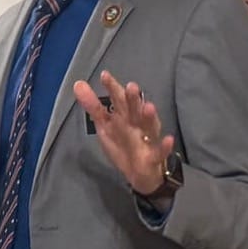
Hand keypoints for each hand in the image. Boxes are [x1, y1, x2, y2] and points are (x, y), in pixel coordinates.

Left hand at [74, 71, 174, 195]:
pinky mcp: (154, 157)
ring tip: (149, 106)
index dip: (112, 88)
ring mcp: (147, 139)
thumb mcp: (104, 125)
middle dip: (133, 99)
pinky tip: (169, 140)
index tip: (104, 75)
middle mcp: (137, 123)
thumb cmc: (124, 143)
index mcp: (124, 115)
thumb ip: (93, 106)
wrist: (140, 173)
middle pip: (135, 109)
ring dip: (149, 117)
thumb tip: (78, 83)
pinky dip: (165, 146)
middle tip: (131, 86)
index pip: (118, 98)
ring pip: (150, 126)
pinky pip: (161, 151)